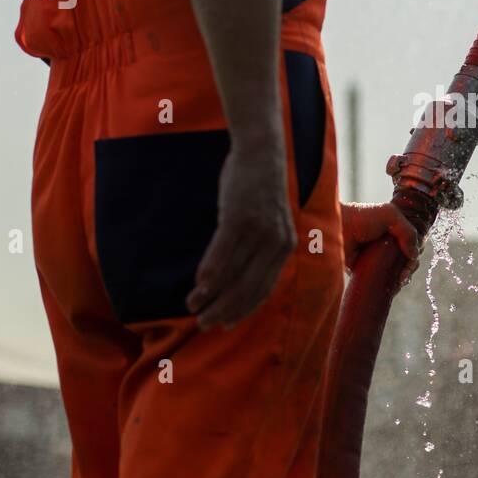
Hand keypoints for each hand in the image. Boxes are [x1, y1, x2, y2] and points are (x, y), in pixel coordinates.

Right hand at [186, 146, 296, 328]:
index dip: (243, 310)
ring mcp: (259, 230)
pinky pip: (223, 250)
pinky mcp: (240, 216)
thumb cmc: (259, 191)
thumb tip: (238, 278)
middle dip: (224, 310)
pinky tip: (199, 284)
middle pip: (248, 288)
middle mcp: (276, 243)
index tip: (225, 324)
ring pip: (233, 273)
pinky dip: (211, 270)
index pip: (263, 290)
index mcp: (285, 248)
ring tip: (192, 306)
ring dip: (211, 295)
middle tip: (203, 324)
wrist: (262, 152)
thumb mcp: (269, 223)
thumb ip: (260, 250)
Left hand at [341, 202, 421, 285]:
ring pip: (398, 271)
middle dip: (410, 267)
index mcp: (394, 230)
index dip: (416, 251)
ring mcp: (379, 258)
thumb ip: (407, 231)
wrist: (339, 229)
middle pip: (408, 259)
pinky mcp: (369, 270)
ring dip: (403, 277)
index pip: (413, 243)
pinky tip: (394, 286)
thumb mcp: (390, 214)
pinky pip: (385, 280)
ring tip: (399, 279)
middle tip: (404, 272)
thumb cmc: (361, 218)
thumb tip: (414, 254)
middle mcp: (388, 244)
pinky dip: (392, 285)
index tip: (411, 258)